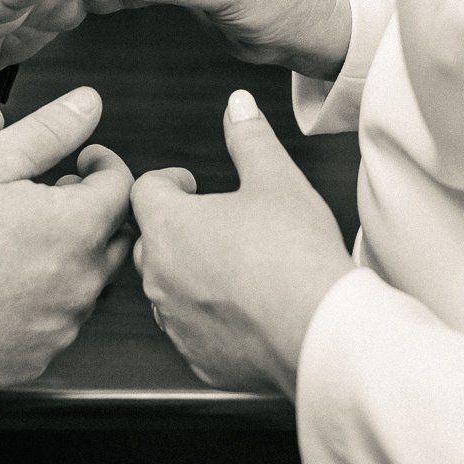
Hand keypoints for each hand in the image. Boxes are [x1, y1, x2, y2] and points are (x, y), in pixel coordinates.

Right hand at [0, 87, 132, 390]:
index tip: (83, 162)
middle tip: (51, 198)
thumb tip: (88, 104)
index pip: (122, 187)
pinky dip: (45, 301)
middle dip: (94, 212)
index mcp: (75, 226)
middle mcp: (81, 280)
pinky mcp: (38, 357)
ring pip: (88, 283)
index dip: (103, 165)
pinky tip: (6, 287)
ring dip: (70, 258)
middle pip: (115, 238)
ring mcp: (61, 325)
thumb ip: (48, 131)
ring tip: (21, 242)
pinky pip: (58, 324)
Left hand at [131, 89, 351, 394]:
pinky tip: (243, 309)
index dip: (169, 181)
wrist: (319, 332)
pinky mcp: (195, 358)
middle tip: (215, 222)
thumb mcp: (277, 180)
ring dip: (190, 273)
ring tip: (233, 265)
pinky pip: (190, 330)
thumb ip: (249, 138)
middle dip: (176, 227)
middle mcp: (159, 276)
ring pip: (167, 288)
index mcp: (170, 226)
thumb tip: (237, 105)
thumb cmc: (296, 255)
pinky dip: (208, 318)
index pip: (144, 191)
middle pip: (150, 241)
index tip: (193, 183)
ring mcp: (174, 321)